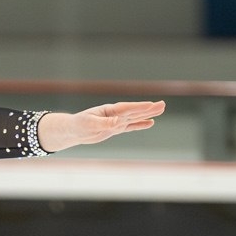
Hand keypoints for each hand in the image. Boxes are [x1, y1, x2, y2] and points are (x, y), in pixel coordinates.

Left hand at [48, 101, 164, 149]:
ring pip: (135, 117)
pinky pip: (130, 126)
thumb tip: (117, 122)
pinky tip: (150, 123)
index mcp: (109, 111)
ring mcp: (116, 121)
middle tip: (163, 104)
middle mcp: (115, 114)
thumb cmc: (79, 124)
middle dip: (148, 108)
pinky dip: (140, 124)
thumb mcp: (90, 124)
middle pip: (134, 111)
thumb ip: (105, 123)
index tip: (151, 105)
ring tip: (161, 110)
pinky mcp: (115, 128)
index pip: (127, 109)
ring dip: (147, 114)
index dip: (139, 107)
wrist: (73, 130)